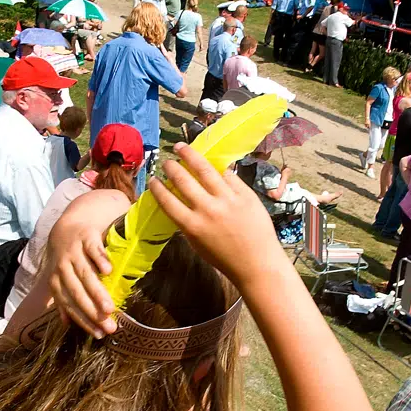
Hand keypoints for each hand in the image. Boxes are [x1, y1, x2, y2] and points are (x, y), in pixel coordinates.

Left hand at [44, 198, 119, 336]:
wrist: (70, 223)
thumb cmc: (69, 257)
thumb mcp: (60, 276)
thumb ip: (64, 298)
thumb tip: (67, 324)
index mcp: (56, 280)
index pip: (69, 304)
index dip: (83, 320)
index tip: (99, 335)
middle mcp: (62, 267)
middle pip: (77, 292)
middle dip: (92, 312)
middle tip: (109, 327)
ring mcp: (74, 251)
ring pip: (85, 275)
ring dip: (97, 292)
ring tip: (110, 309)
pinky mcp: (86, 237)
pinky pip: (93, 249)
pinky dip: (100, 260)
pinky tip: (109, 272)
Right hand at [150, 144, 288, 288]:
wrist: (257, 263)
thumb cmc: (224, 257)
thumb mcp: (197, 244)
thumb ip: (187, 222)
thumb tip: (178, 200)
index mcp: (192, 225)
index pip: (167, 200)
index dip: (157, 188)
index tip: (153, 180)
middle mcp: (207, 209)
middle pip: (183, 180)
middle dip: (171, 167)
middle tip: (167, 162)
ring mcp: (227, 199)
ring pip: (204, 169)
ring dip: (189, 155)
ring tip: (181, 148)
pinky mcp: (244, 193)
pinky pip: (227, 175)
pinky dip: (217, 168)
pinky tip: (211, 163)